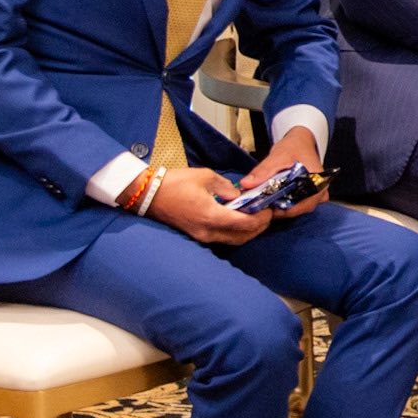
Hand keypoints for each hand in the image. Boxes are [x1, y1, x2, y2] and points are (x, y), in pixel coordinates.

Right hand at [145, 167, 272, 245]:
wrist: (146, 194)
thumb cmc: (175, 183)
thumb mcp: (205, 177)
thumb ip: (227, 187)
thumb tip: (239, 195)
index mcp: (211, 216)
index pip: (245, 223)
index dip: (261, 218)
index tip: (270, 209)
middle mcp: (208, 231)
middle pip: (242, 237)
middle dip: (259, 227)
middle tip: (267, 214)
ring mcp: (201, 236)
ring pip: (233, 240)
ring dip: (248, 231)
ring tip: (256, 217)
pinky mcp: (196, 235)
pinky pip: (222, 238)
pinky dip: (235, 232)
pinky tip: (239, 219)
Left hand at [242, 126, 329, 219]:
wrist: (301, 141)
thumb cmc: (294, 147)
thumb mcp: (277, 157)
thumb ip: (262, 171)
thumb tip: (246, 184)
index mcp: (318, 183)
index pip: (301, 206)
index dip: (282, 210)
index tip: (265, 207)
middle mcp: (320, 192)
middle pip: (299, 209)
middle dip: (280, 209)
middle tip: (263, 205)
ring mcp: (316, 194)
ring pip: (297, 208)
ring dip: (281, 207)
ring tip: (267, 201)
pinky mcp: (309, 194)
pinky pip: (296, 204)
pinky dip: (284, 203)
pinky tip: (275, 198)